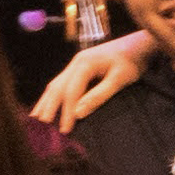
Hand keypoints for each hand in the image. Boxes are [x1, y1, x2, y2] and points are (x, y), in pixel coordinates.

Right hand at [28, 33, 156, 130]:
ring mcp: (75, 64)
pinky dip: (52, 96)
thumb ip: (99, 95)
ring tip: (36, 120)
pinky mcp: (78, 67)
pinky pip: (60, 83)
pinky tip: (47, 105)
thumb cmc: (133, 61)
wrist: (139, 44)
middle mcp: (75, 62)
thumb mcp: (120, 79)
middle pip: (56, 87)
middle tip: (41, 129)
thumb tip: (78, 112)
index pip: (71, 91)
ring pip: (55, 84)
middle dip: (48, 108)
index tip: (64, 131)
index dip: (66, 112)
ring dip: (46, 102)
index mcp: (85, 63)